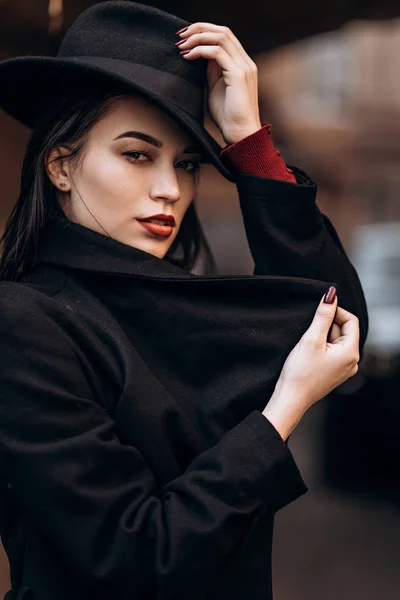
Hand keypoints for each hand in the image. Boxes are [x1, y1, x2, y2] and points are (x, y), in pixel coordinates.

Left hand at [176, 23, 261, 144]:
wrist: (240, 134)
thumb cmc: (228, 116)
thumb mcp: (216, 88)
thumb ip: (212, 71)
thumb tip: (200, 57)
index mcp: (242, 64)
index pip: (224, 36)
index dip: (203, 31)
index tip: (184, 38)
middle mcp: (245, 62)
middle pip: (223, 31)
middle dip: (199, 29)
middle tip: (180, 35)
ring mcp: (244, 67)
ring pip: (221, 38)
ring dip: (198, 38)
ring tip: (181, 46)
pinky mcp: (239, 75)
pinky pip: (218, 53)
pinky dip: (200, 51)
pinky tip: (188, 57)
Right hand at [263, 288, 359, 440]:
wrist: (290, 399)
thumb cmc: (299, 373)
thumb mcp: (311, 338)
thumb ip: (323, 315)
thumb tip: (331, 295)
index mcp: (351, 352)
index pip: (350, 320)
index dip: (335, 311)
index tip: (318, 312)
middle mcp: (352, 362)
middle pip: (343, 330)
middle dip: (326, 326)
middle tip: (308, 333)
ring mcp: (344, 369)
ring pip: (336, 340)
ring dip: (322, 337)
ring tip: (307, 346)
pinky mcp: (334, 373)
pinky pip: (332, 352)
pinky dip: (321, 347)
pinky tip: (308, 354)